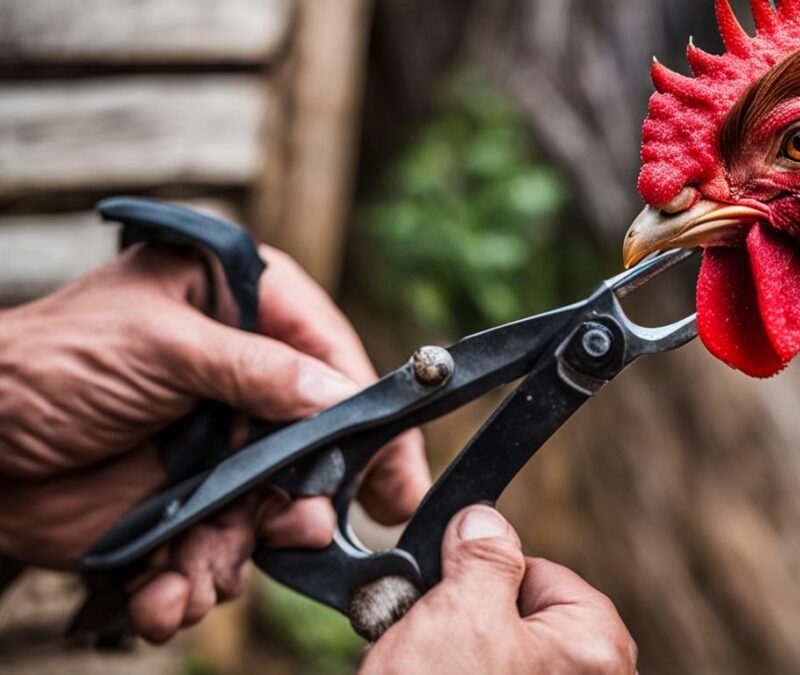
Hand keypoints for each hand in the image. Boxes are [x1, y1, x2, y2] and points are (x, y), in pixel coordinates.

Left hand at [0, 243, 429, 641]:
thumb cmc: (50, 364)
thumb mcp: (160, 344)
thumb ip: (258, 370)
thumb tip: (341, 396)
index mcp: (238, 309)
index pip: (329, 352)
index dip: (367, 407)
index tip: (393, 466)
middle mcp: (240, 379)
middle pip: (316, 443)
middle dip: (306, 498)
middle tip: (299, 529)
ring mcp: (218, 446)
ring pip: (270, 510)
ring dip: (238, 552)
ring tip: (201, 570)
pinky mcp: (187, 505)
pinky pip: (218, 550)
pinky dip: (192, 584)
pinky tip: (163, 595)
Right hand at [360, 506, 637, 674]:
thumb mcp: (462, 612)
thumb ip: (484, 556)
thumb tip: (485, 520)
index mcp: (596, 648)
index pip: (539, 574)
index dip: (482, 578)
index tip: (445, 593)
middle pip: (512, 621)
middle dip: (460, 625)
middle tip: (426, 645)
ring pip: (487, 659)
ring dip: (444, 657)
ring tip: (420, 671)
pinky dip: (445, 674)